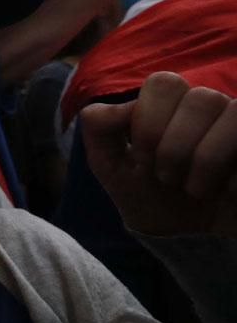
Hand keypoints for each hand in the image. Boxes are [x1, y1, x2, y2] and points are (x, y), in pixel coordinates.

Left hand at [81, 72, 236, 237]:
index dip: (148, 123)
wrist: (182, 238)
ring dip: (206, 158)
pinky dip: (234, 179)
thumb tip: (123, 106)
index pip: (165, 83)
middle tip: (166, 177)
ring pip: (235, 112)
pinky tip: (226, 195)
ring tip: (194, 189)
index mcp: (172, 104)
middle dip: (175, 144)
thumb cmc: (146, 193)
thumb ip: (99, 127)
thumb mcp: (109, 164)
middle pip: (202, 97)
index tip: (142, 159)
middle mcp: (212, 110)